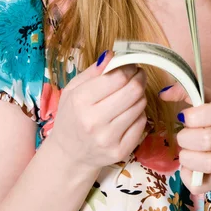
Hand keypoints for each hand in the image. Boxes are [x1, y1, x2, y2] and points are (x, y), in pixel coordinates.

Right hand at [49, 51, 147, 172]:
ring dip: (139, 95)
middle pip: (133, 90)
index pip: (117, 77)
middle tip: (138, 75)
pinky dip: (138, 113)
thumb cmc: (71, 117)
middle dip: (139, 78)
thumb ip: (93, 71)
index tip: (130, 65)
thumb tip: (113, 54)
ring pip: (140, 105)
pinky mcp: (121, 151)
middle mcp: (94, 121)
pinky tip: (129, 112)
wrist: (69, 156)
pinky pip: (142, 123)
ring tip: (130, 94)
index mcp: (80, 101)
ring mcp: (108, 138)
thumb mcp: (73, 90)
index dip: (129, 67)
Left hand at [159, 82, 210, 192]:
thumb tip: (163, 92)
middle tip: (186, 135)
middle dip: (186, 137)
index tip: (185, 116)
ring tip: (188, 151)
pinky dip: (189, 177)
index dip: (194, 115)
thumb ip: (192, 92)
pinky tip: (190, 166)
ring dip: (188, 158)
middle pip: (207, 139)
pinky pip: (202, 186)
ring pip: (207, 163)